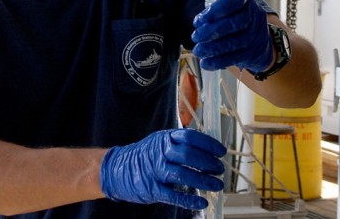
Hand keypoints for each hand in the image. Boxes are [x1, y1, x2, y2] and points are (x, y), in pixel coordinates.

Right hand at [100, 129, 225, 209]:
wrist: (118, 169)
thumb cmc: (146, 156)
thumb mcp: (161, 142)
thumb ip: (180, 144)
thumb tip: (208, 149)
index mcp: (165, 138)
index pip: (190, 136)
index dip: (208, 144)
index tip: (221, 151)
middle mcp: (160, 152)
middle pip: (188, 154)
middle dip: (208, 162)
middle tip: (220, 169)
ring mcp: (155, 170)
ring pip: (183, 173)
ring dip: (203, 180)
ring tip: (217, 185)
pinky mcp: (152, 188)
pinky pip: (173, 195)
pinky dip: (189, 199)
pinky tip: (202, 201)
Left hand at [191, 0, 272, 72]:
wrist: (257, 38)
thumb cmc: (234, 20)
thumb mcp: (227, 9)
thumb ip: (214, 12)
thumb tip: (200, 23)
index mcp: (245, 1)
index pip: (233, 1)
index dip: (216, 10)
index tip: (199, 20)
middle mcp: (254, 16)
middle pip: (234, 23)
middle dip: (212, 31)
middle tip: (195, 37)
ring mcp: (255, 35)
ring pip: (234, 42)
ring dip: (213, 48)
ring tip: (198, 51)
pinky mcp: (252, 52)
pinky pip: (235, 58)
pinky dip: (218, 62)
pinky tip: (206, 63)